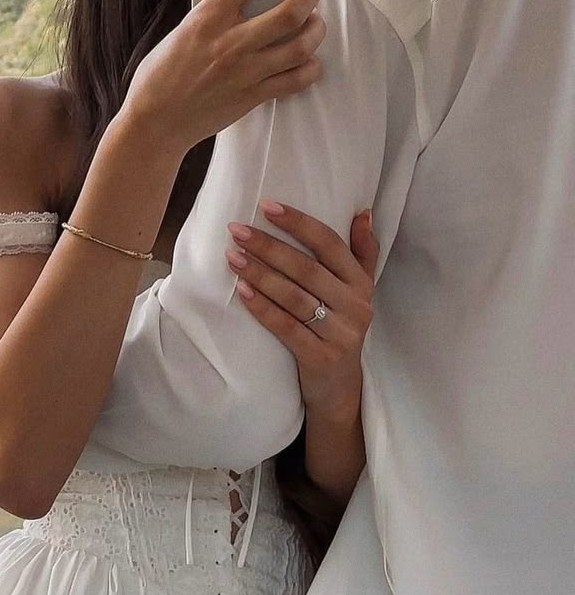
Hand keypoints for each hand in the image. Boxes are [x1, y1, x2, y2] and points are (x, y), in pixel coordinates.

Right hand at [123, 0, 324, 152]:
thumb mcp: (183, 30)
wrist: (155, 122)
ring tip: (314, 21)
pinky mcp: (254, 97)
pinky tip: (308, 60)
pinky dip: (311, 67)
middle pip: (291, 9)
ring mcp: (246, 71)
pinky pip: (298, 79)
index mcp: (208, 18)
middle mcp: (231, 42)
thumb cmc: (161, 74)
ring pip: (302, 44)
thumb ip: (214, 13)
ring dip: (317, 28)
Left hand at [225, 202, 379, 419]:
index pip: (329, 243)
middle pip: (306, 268)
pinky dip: (262, 308)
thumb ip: (363, 252)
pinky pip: (286, 327)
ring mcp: (340, 333)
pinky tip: (241, 291)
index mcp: (360, 283)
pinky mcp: (320, 357)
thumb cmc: (340, 329)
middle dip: (269, 246)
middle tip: (236, 229)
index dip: (298, 223)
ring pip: (294, 296)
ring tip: (232, 256)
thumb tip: (363, 211)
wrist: (339, 389)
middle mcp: (355, 305)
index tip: (266, 205)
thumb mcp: (359, 291)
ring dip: (260, 273)